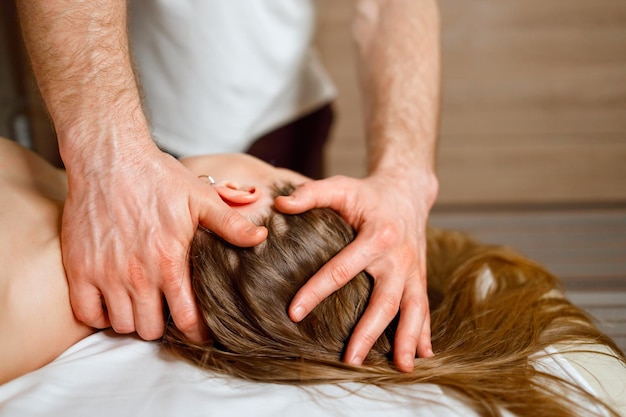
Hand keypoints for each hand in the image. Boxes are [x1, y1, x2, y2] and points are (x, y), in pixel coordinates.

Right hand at [62, 142, 266, 340]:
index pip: (186, 319)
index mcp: (169, 262)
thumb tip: (260, 239)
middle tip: (167, 310)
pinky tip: (114, 299)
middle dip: (163, 326)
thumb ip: (230, 224)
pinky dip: (101, 315)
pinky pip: (88, 314)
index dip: (197, 332)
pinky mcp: (79, 269)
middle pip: (150, 329)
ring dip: (134, 320)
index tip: (200, 331)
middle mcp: (136, 275)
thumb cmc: (157, 177)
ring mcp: (105, 274)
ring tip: (143, 303)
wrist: (109, 158)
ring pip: (122, 325)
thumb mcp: (200, 198)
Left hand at [275, 173, 435, 371]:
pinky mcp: (419, 278)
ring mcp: (413, 270)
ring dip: (406, 340)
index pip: (342, 269)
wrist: (407, 191)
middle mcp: (399, 257)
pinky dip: (424, 333)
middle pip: (384, 300)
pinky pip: (424, 308)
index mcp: (378, 236)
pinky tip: (422, 356)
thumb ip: (310, 194)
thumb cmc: (367, 193)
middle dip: (367, 332)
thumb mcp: (341, 186)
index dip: (316, 291)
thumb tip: (279, 206)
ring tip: (400, 368)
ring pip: (413, 309)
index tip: (294, 313)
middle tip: (349, 360)